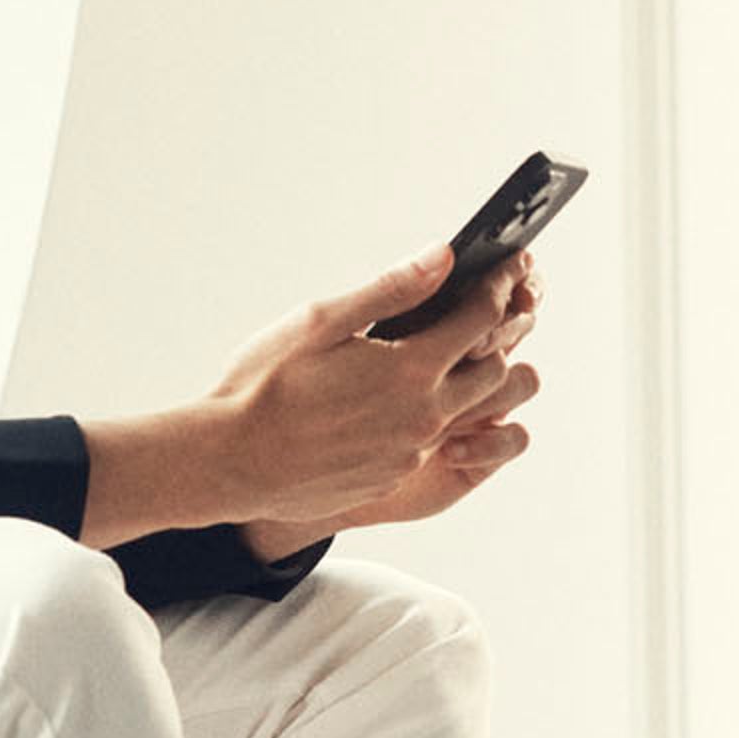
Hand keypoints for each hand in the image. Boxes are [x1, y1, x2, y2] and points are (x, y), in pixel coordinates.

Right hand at [241, 251, 540, 549]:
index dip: (499, 288)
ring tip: (435, 358)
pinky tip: (390, 404)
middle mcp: (422, 417)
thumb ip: (390, 290)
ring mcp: (409, 454)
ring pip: (463, 413)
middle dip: (496, 341)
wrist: (230, 462)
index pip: (481, 321)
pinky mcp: (390, 479)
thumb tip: (443, 258)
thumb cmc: (263, 386)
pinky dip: (424, 417)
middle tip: (483, 316)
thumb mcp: (321, 322)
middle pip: (493, 374)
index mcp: (410, 371)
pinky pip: (426, 444)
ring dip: (462, 383)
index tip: (508, 268)